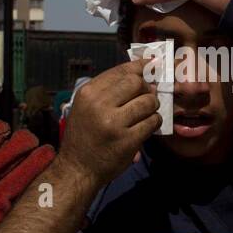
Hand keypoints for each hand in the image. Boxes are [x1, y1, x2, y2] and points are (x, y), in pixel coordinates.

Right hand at [58, 59, 159, 184]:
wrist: (77, 168)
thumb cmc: (84, 135)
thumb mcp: (86, 106)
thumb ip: (108, 89)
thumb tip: (141, 70)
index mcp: (88, 93)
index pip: (121, 71)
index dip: (141, 66)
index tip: (154, 63)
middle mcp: (99, 105)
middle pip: (137, 83)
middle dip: (147, 89)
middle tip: (148, 97)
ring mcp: (113, 123)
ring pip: (148, 102)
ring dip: (153, 107)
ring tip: (146, 114)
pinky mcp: (127, 140)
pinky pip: (152, 122)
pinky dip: (154, 122)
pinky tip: (147, 126)